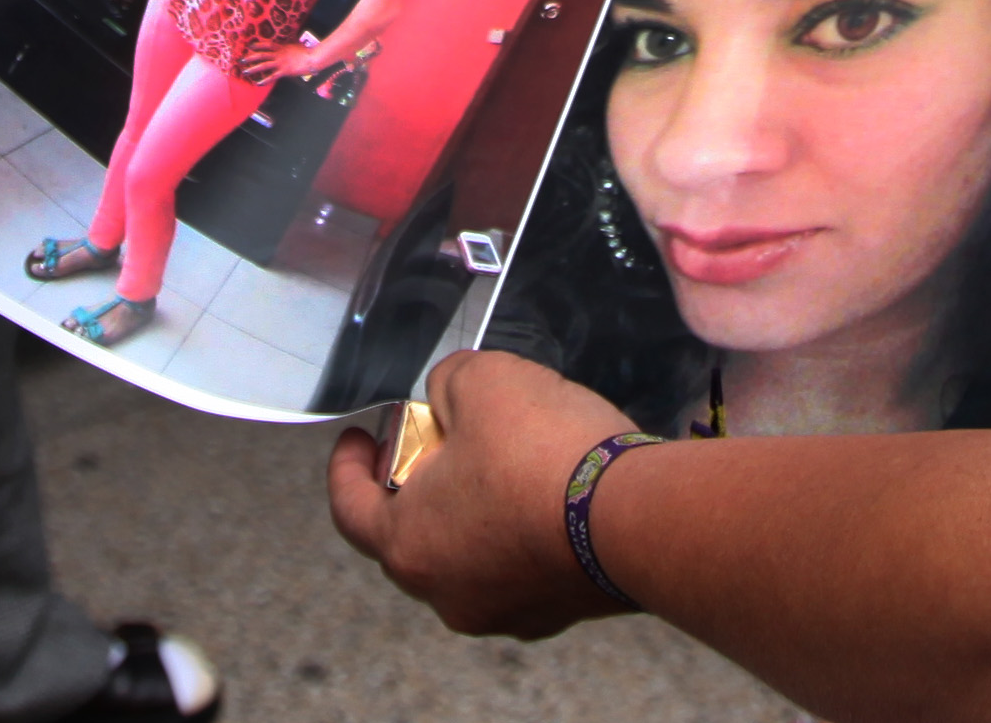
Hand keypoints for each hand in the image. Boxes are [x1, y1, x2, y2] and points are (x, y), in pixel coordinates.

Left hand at [237, 38, 314, 85]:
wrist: (312, 57)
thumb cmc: (307, 52)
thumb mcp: (296, 47)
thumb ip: (289, 48)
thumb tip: (289, 48)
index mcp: (281, 47)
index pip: (267, 45)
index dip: (257, 45)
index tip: (249, 45)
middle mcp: (279, 54)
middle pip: (261, 55)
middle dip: (250, 57)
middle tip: (241, 60)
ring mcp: (280, 62)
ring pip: (263, 65)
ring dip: (253, 68)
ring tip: (244, 71)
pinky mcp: (284, 71)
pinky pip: (272, 76)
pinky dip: (264, 80)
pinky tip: (258, 83)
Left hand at [327, 349, 633, 637]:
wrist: (643, 518)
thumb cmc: (546, 455)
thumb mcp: (480, 381)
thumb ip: (447, 384)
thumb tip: (451, 395)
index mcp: (409, 547)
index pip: (350, 508)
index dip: (347, 465)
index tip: (359, 438)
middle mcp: (449, 593)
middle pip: (412, 531)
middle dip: (420, 479)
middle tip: (438, 437)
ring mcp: (506, 610)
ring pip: (470, 551)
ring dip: (475, 507)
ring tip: (501, 457)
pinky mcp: (557, 609)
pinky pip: (522, 563)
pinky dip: (522, 529)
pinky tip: (547, 489)